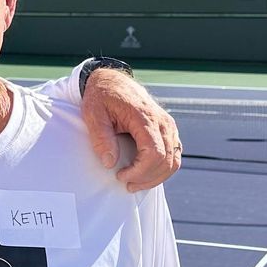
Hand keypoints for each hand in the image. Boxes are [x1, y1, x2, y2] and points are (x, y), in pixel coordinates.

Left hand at [81, 67, 181, 190]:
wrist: (111, 82)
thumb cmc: (101, 98)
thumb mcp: (93, 115)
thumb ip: (101, 138)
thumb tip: (109, 163)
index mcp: (145, 117)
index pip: (154, 153)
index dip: (140, 171)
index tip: (120, 176)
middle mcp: (162, 122)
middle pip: (166, 160)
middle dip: (146, 178)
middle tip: (126, 184)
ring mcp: (168, 126)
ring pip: (173, 160)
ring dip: (156, 177)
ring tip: (134, 183)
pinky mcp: (168, 131)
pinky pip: (174, 155)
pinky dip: (163, 169)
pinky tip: (145, 174)